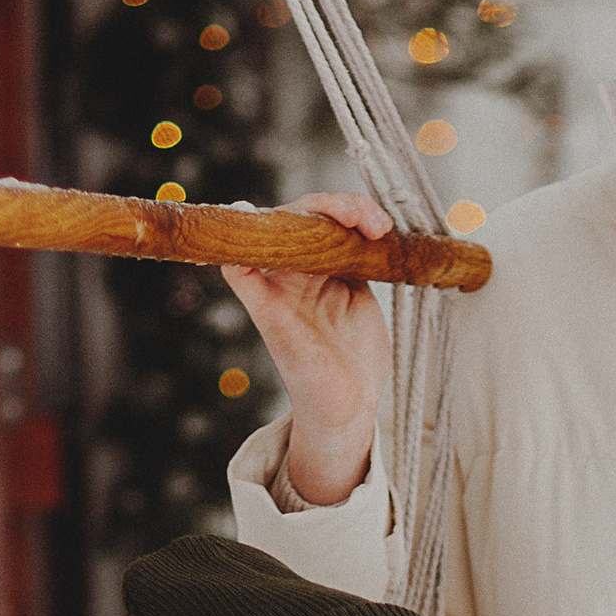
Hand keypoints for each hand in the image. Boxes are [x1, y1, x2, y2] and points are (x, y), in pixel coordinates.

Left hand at [221, 188, 392, 506]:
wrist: (348, 407)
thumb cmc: (307, 379)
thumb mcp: (277, 332)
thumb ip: (250, 286)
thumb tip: (226, 241)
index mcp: (271, 276)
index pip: (279, 224)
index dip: (301, 210)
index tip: (328, 215)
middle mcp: (296, 269)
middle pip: (313, 217)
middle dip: (339, 208)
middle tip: (367, 220)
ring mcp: (327, 271)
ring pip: (340, 226)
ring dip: (361, 215)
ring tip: (382, 228)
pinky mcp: (354, 277)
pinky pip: (363, 243)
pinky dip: (377, 234)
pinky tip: (389, 235)